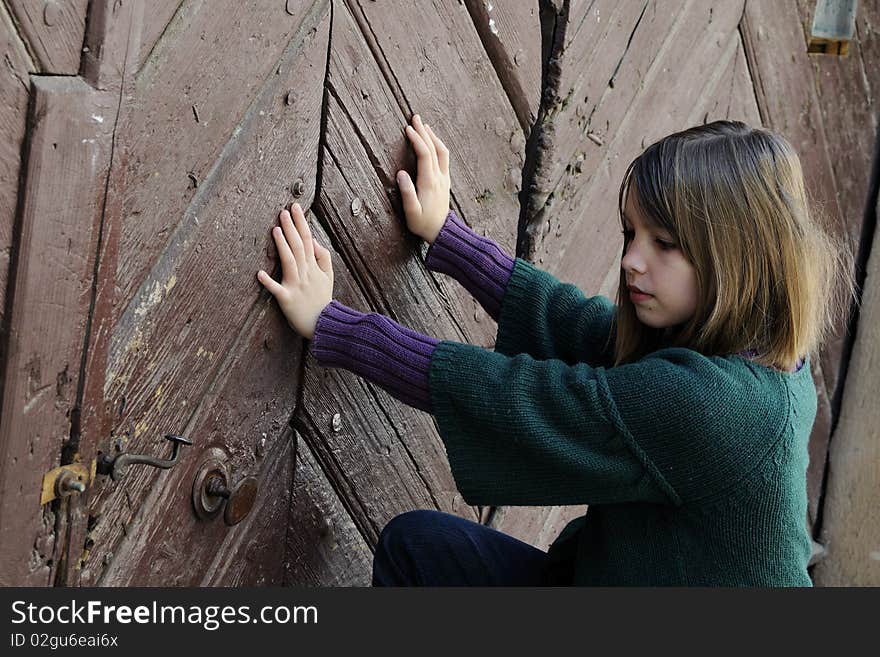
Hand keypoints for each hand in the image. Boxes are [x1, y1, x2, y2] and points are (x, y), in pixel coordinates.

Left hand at [257, 203, 332, 339]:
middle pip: (298, 246)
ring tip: (275, 230)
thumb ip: (323, 257)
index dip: (301, 223)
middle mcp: (305, 273)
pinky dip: (269, 282)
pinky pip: (277, 290)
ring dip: (282, 246)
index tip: (295, 208)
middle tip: (283, 211)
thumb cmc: (322, 299)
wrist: (324, 323)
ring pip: (290, 262)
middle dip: (291, 228)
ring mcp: (296, 286)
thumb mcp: (329, 276)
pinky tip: (260, 273)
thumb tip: (315, 241)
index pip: (308, 239)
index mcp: (314, 266)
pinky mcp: (287, 299)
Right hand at [397, 114, 449, 243]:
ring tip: (424, 125)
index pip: (425, 155)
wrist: (441, 231)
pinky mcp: (445, 181)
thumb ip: (407, 193)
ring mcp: (444, 178)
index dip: (417, 140)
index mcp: (429, 182)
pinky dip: (437, 145)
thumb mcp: (411, 212)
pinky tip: (432, 142)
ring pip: (442, 151)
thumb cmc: (423, 223)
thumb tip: (400, 174)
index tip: (408, 129)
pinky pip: (444, 157)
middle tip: (415, 117)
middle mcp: (439, 177)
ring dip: (433, 137)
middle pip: (434, 148)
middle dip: (424, 131)